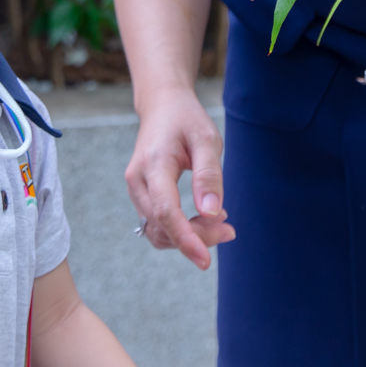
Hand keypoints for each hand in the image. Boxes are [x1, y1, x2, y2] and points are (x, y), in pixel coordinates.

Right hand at [125, 87, 234, 269]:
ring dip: (188, 237)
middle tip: (230, 228)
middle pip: (163, 227)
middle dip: (197, 237)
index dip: (186, 239)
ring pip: (158, 231)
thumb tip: (211, 214)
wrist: (162, 105)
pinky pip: (157, 224)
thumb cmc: (186, 119)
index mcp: (154, 164)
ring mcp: (135, 189)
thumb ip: (209, 175)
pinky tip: (203, 220)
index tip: (206, 261)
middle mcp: (137, 180)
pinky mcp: (141, 195)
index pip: (166, 212)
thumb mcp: (206, 139)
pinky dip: (180, 230)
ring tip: (220, 224)